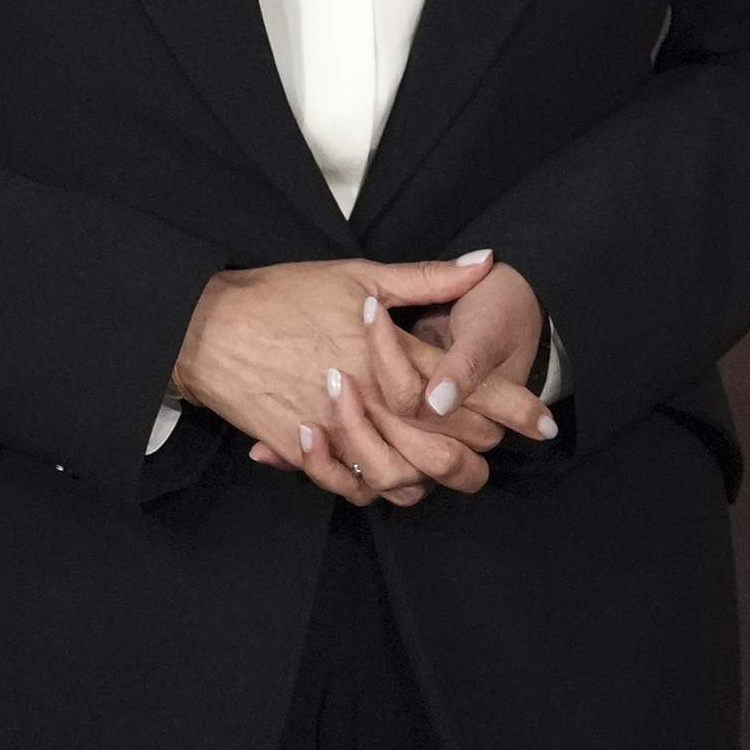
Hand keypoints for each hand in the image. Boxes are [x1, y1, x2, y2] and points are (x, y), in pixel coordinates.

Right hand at [174, 256, 526, 507]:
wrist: (207, 327)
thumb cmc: (282, 294)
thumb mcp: (358, 274)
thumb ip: (427, 277)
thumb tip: (485, 262)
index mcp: (390, 351)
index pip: (469, 387)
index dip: (512, 407)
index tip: (543, 422)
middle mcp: (371, 396)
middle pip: (445, 445)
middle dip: (481, 454)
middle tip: (498, 452)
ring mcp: (337, 428)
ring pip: (403, 475)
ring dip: (433, 477)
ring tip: (451, 470)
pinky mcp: (304, 450)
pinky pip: (351, 485)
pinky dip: (376, 486)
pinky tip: (391, 476)